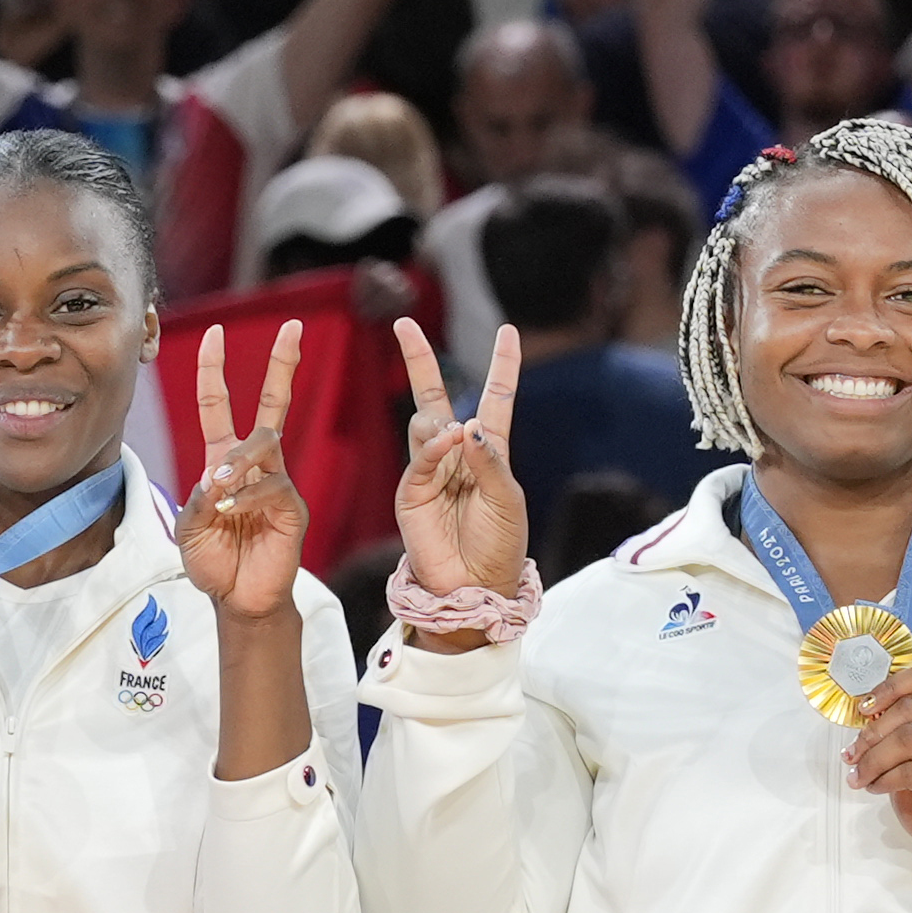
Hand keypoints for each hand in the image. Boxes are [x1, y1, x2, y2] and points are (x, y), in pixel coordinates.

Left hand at [175, 318, 312, 624]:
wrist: (237, 600)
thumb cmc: (213, 562)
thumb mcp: (189, 528)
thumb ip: (197, 499)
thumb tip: (217, 475)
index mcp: (224, 461)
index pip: (218, 406)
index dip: (214, 371)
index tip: (214, 334)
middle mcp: (255, 464)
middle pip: (271, 404)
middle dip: (282, 364)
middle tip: (293, 327)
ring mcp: (277, 481)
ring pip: (264, 443)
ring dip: (238, 460)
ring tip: (220, 488)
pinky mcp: (292, 506)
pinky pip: (272, 486)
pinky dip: (248, 497)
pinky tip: (233, 513)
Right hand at [385, 315, 528, 610]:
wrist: (474, 587)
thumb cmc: (500, 545)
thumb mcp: (507, 498)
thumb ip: (490, 459)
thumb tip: (467, 423)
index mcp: (490, 450)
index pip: (496, 397)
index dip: (502, 365)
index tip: (508, 332)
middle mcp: (457, 454)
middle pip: (436, 396)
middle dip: (419, 360)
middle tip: (403, 324)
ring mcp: (430, 471)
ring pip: (423, 423)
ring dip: (437, 420)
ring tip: (451, 437)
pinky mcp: (411, 493)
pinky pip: (420, 458)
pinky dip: (433, 446)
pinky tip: (447, 442)